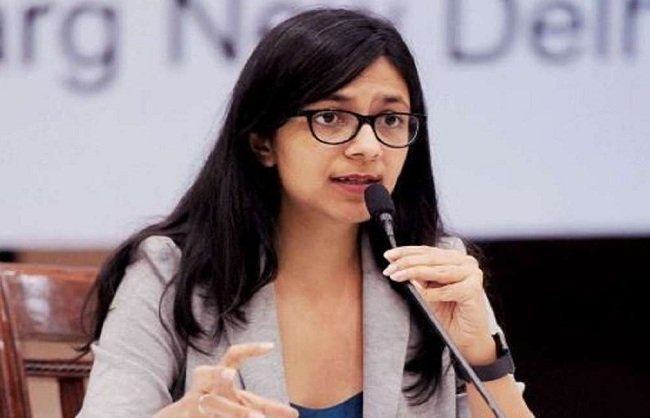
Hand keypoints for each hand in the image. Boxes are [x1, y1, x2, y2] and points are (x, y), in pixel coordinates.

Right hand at [154, 342, 298, 417]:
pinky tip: (251, 416)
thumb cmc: (217, 405)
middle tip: (258, 399)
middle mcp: (204, 385)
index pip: (233, 354)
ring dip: (236, 411)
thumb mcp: (239, 402)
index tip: (271, 346)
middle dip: (241, 389)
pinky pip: (208, 417)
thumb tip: (295, 416)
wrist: (176, 417)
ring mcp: (195, 403)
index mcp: (217, 373)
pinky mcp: (189, 415)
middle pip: (223, 384)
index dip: (250, 349)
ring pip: (216, 405)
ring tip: (255, 416)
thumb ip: (265, 407)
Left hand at [383, 245, 495, 364]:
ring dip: (413, 272)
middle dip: (406, 262)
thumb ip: (417, 277)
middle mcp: (465, 263)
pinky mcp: (474, 289)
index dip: (406, 252)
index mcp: (454, 259)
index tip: (389, 255)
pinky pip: (447, 290)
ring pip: (437, 271)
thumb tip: (398, 266)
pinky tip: (421, 295)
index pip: (427, 251)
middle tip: (390, 269)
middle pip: (430, 258)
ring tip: (397, 276)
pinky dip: (432, 293)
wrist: (465, 338)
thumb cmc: (448, 315)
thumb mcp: (427, 291)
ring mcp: (471, 274)